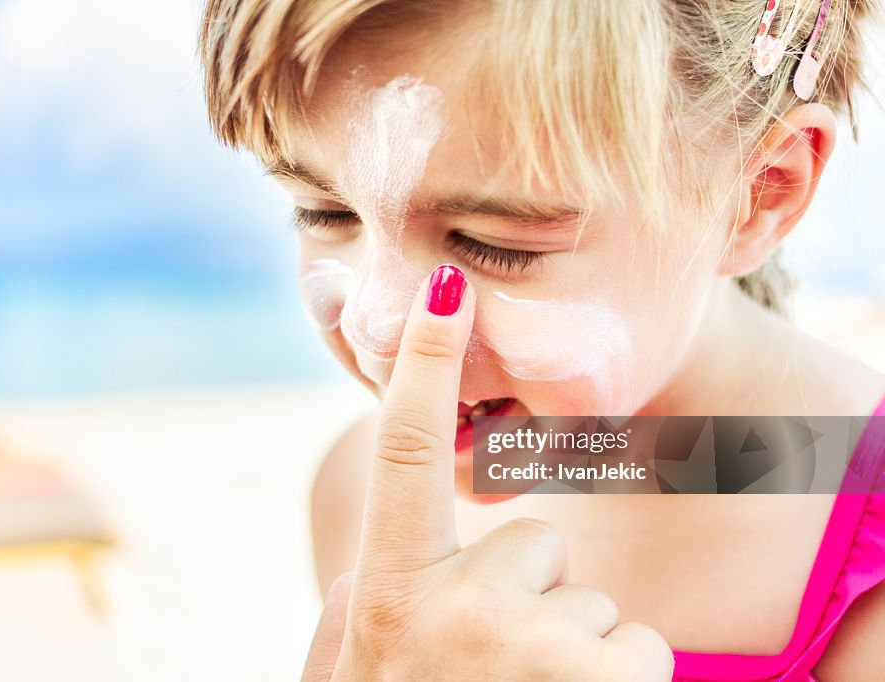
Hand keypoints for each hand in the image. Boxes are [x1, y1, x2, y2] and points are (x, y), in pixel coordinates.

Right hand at [301, 264, 673, 680]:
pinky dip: (619, 679)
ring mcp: (535, 650)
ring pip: (591, 602)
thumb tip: (352, 576)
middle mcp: (460, 612)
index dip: (425, 364)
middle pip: (535, 542)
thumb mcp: (346, 670)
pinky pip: (642, 647)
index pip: (405, 454)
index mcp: (388, 595)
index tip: (447, 288)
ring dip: (573, 648)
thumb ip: (351, 611)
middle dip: (530, 591)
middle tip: (496, 664)